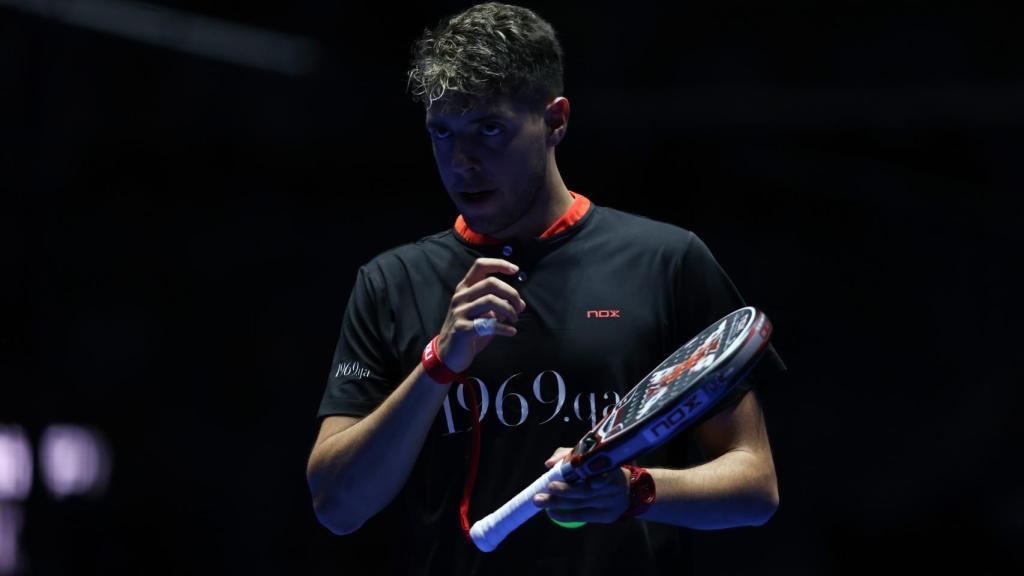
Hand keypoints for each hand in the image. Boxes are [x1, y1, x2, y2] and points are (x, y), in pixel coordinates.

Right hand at [435, 258, 526, 373]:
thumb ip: (500, 306)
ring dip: (509, 310)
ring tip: (514, 320)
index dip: (499, 264)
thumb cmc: (469, 330)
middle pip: (491, 283)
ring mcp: (460, 312)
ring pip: (490, 301)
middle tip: (518, 308)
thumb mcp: (483, 315)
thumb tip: (521, 304)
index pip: (480, 266)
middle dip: (511, 293)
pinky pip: (488, 324)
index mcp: (465, 289)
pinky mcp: (462, 329)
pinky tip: (511, 332)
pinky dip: (505, 328)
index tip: (515, 270)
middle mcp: (460, 297)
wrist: (448, 354)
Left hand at [532, 447, 630, 523]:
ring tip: (539, 501)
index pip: (593, 469)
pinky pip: (583, 516)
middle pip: (583, 490)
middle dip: (562, 491)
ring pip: (580, 504)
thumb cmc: (602, 469)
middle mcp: (611, 486)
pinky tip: (552, 513)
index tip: (559, 473)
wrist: (631, 490)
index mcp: (608, 467)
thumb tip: (549, 464)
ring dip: (558, 503)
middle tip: (544, 489)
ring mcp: (609, 503)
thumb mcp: (592, 457)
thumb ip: (569, 455)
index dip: (578, 472)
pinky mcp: (607, 516)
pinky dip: (566, 515)